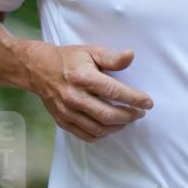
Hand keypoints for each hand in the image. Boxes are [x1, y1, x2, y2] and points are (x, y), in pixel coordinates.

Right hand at [20, 41, 153, 141]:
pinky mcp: (63, 121)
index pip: (114, 92)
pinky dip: (102, 134)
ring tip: (128, 119)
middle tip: (140, 113)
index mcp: (83, 77)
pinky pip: (86, 135)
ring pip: (98, 128)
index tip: (148, 103)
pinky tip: (111, 127)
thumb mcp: (91, 52)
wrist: (39, 70)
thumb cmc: (69, 60)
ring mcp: (68, 112)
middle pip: (108, 115)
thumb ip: (112, 57)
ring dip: (118, 126)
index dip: (134, 99)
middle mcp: (75, 97)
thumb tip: (131, 56)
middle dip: (129, 116)